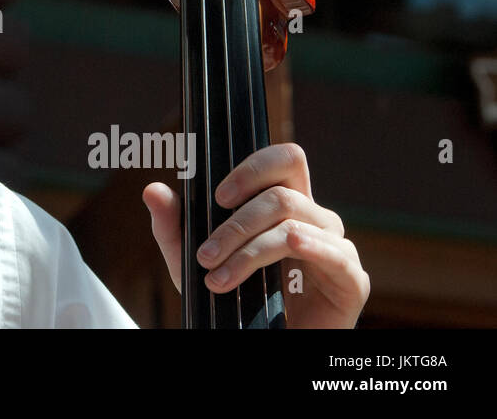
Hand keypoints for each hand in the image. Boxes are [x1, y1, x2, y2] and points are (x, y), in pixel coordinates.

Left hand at [142, 142, 369, 327]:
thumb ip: (174, 226)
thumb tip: (152, 190)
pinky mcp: (352, 279)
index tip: (217, 197)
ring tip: (217, 277)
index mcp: (286, 205)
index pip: (285, 160)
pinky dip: (302, 249)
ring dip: (247, 249)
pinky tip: (277, 263)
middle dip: (235, 222)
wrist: (263, 344)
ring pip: (292, 223)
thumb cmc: (236, 300)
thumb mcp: (194, 261)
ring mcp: (337, 246)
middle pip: (283, 192)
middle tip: (205, 252)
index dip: (254, 167)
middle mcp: (316, 219)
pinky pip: (331, 252)